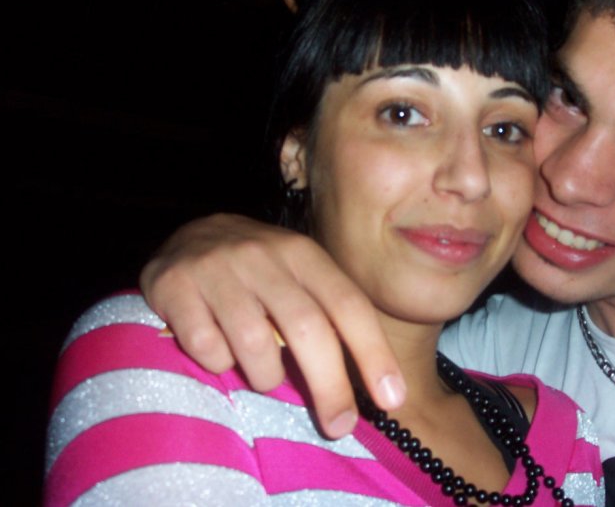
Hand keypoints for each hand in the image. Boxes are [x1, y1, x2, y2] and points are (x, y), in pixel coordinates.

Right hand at [140, 213, 405, 437]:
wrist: (187, 236)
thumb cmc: (258, 272)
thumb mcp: (298, 277)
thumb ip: (328, 317)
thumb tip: (371, 384)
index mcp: (304, 254)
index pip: (348, 304)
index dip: (373, 354)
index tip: (392, 399)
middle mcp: (264, 256)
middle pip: (307, 328)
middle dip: (329, 386)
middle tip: (340, 425)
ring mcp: (217, 269)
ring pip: (255, 344)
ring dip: (266, 377)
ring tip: (264, 376)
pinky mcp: (174, 286)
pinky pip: (206, 348)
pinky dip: (220, 365)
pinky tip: (219, 352)